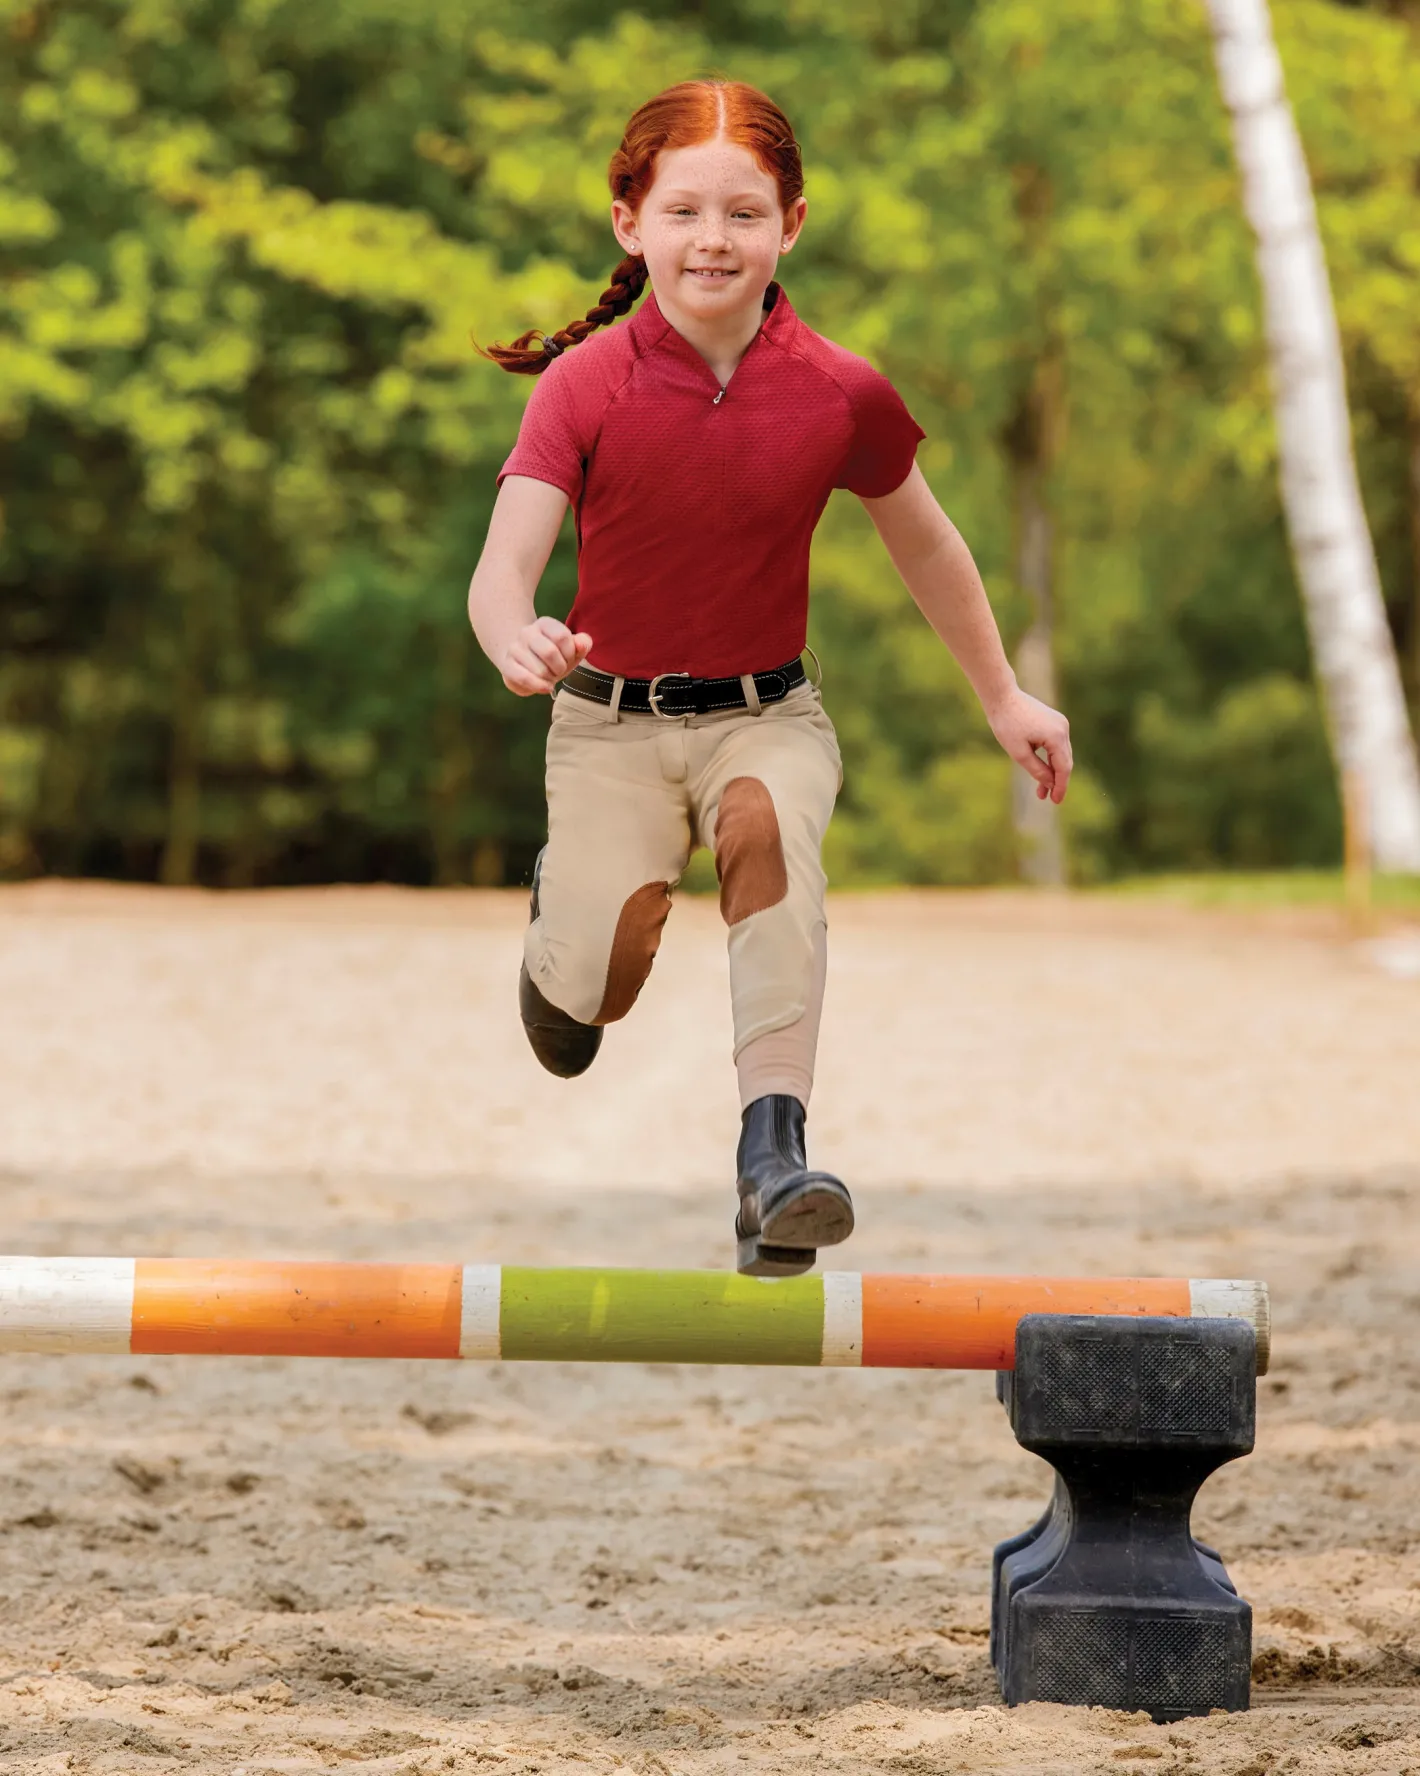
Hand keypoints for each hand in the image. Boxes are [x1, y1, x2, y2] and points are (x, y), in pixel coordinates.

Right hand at [501, 617, 592, 695]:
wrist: (524, 664)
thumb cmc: (553, 657)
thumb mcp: (571, 650)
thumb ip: (582, 644)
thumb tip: (582, 644)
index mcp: (545, 624)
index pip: (562, 636)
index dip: (570, 653)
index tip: (569, 659)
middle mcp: (527, 632)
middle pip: (549, 652)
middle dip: (560, 668)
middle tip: (559, 671)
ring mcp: (515, 648)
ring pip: (539, 669)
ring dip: (550, 679)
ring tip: (549, 676)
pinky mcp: (507, 665)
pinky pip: (524, 678)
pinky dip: (539, 686)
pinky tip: (547, 688)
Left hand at [986, 687, 1072, 803]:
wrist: (1002, 696)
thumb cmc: (1007, 724)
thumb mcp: (1019, 753)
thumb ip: (1037, 770)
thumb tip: (1051, 784)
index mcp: (1057, 736)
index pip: (1063, 768)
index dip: (1061, 786)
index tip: (1056, 801)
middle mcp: (1063, 728)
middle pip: (1065, 761)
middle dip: (1057, 781)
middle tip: (1049, 799)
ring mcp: (1060, 723)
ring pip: (1060, 754)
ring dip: (1052, 771)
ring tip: (1041, 791)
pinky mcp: (1054, 721)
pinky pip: (1056, 745)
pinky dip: (1050, 758)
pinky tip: (1042, 770)